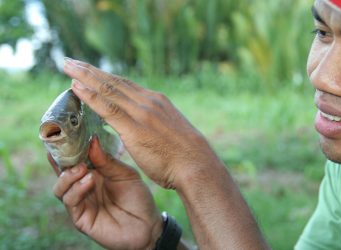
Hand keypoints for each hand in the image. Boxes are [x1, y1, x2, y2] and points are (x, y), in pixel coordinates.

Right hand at [50, 136, 162, 249]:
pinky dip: (76, 190)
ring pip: (60, 187)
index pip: (73, 159)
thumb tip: (92, 140)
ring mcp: (80, 202)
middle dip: (61, 159)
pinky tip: (89, 181)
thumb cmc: (137, 197)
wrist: (147, 224)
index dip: (66, 147)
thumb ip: (107, 160)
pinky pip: (70, 201)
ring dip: (68, 175)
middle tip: (67, 148)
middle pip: (61, 171)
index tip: (63, 132)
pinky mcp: (80, 218)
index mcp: (92, 172)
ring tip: (83, 168)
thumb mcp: (125, 173)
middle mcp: (82, 186)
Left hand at [63, 58, 221, 188]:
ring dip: (85, 77)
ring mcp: (141, 113)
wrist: (196, 165)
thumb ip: (155, 126)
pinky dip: (90, 96)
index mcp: (157, 102)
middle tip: (71, 62)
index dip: (105, 77)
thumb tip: (145, 130)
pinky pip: (107, 107)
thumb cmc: (185, 156)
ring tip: (68, 67)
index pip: (126, 85)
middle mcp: (148, 102)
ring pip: (108, 89)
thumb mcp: (170, 133)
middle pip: (114, 82)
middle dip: (90, 71)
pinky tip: (76, 88)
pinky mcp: (134, 127)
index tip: (90, 71)